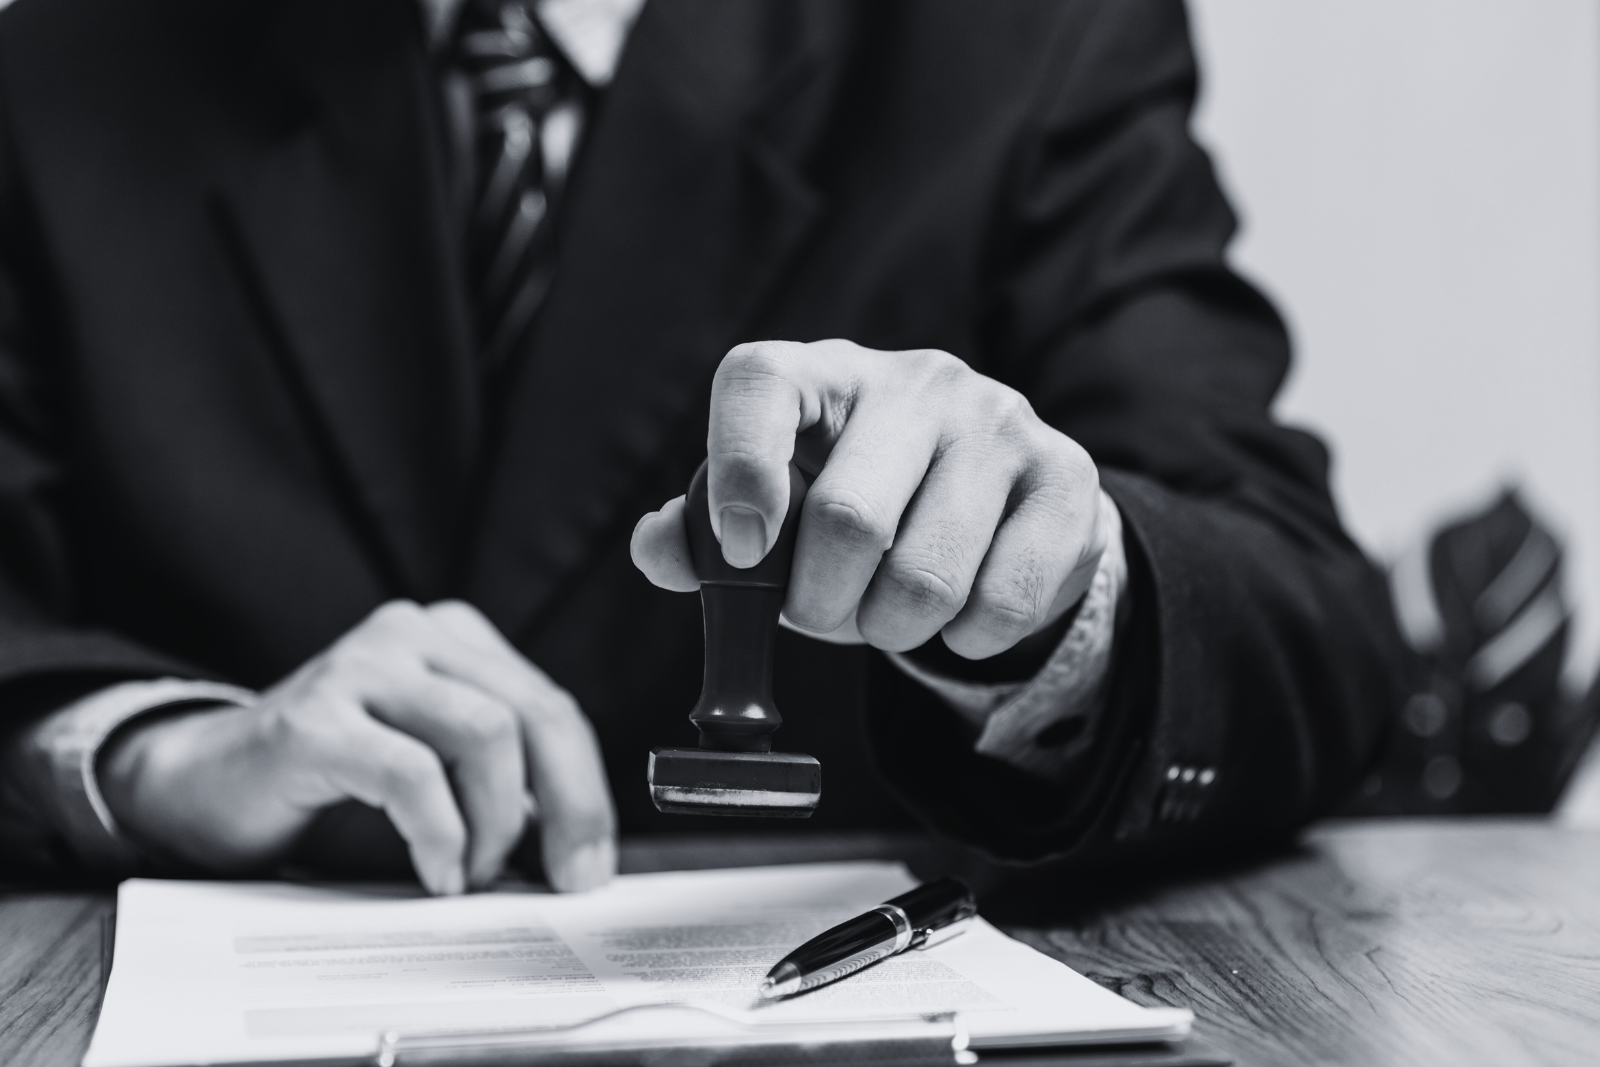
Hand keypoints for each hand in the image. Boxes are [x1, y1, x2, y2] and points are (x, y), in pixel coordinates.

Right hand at [98, 600, 615, 893]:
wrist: (204, 780)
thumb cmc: (330, 779)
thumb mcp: (434, 765)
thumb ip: (499, 780)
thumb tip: (574, 842)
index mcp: (453, 638)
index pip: (550, 707)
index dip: (584, 789)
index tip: (591, 861)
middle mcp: (411, 634)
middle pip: (532, 713)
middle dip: (566, 805)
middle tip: (567, 878)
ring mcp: (360, 667)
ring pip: (485, 734)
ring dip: (496, 822)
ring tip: (476, 873)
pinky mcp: (314, 719)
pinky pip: (411, 774)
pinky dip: (439, 833)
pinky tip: (437, 871)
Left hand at [631, 339, 1107, 657]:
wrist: (999, 509)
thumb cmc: (863, 509)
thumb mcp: (779, 518)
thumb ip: (703, 537)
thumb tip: (659, 547)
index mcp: (824, 375)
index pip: (759, 383)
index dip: (737, 469)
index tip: (739, 550)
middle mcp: (916, 381)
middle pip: (848, 516)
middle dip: (822, 602)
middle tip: (825, 612)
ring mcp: (1000, 421)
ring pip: (927, 578)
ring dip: (894, 630)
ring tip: (893, 613)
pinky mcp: (1066, 477)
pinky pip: (1003, 601)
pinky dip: (967, 638)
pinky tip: (962, 611)